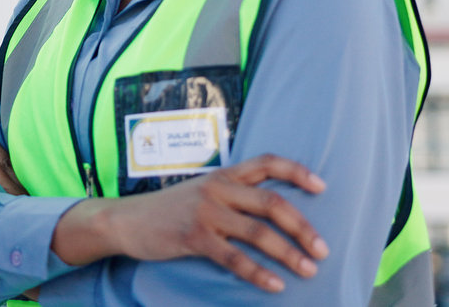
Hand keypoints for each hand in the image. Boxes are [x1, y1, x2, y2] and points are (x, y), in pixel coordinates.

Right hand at [53, 154, 328, 292]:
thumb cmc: (169, 210)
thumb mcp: (201, 192)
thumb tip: (272, 213)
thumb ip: (232, 195)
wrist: (126, 220)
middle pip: (271, 202)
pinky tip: (275, 285)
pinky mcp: (193, 237)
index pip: (267, 162)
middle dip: (303, 227)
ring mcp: (205, 212)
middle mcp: (217, 188)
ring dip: (288, 253)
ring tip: (308, 270)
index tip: (322, 187)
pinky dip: (258, 273)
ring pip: (258, 232)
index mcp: (223, 174)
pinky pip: (234, 258)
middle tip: (323, 249)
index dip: (297, 172)